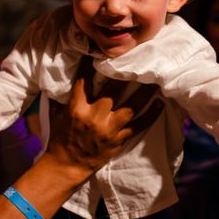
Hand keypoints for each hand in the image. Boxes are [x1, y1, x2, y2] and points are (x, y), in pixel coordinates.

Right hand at [46, 56, 163, 174]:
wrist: (67, 166)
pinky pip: (138, 126)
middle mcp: (94, 117)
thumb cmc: (60, 138)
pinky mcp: (118, 140)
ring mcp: (108, 129)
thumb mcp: (57, 115)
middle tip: (137, 61)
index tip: (98, 52)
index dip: (90, 65)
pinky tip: (160, 104)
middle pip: (113, 91)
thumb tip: (63, 78)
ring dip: (144, 93)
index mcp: (76, 108)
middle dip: (125, 75)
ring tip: (155, 81)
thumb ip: (63, 97)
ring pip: (131, 107)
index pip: (84, 81)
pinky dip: (151, 115)